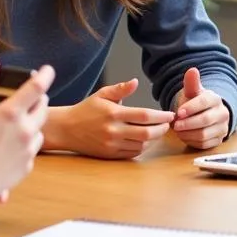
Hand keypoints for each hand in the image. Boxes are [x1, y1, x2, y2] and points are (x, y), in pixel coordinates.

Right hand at [0, 54, 52, 210]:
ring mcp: (28, 150)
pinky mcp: (26, 167)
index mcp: (11, 113)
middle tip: (30, 96)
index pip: (36, 87)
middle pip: (43, 108)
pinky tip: (11, 147)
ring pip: (39, 130)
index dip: (44, 75)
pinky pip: (32, 151)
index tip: (47, 69)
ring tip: (18, 123)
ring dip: (34, 122)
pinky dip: (26, 144)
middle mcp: (25, 130)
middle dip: (39, 99)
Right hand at [46, 79, 174, 158]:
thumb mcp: (101, 94)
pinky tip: (145, 140)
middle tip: (168, 124)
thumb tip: (136, 82)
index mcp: (113, 113)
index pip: (144, 115)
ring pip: (141, 144)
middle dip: (161, 129)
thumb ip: (120, 89)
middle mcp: (113, 130)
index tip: (170, 114)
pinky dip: (142, 147)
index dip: (160, 116)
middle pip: (146, 133)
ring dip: (153, 138)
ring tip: (158, 130)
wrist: (66, 129)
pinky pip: (132, 153)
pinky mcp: (109, 154)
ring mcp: (111, 144)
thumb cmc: (86, 109)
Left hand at [173, 68, 229, 149]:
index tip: (178, 113)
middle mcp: (222, 113)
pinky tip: (185, 136)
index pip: (203, 103)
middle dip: (187, 123)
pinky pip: (204, 145)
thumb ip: (191, 83)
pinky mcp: (219, 140)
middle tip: (175, 125)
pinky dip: (192, 142)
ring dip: (188, 134)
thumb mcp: (193, 92)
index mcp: (215, 99)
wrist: (207, 114)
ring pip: (204, 134)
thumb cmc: (197, 103)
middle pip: (204, 120)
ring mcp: (222, 128)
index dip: (190, 108)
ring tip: (178, 131)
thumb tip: (192, 70)